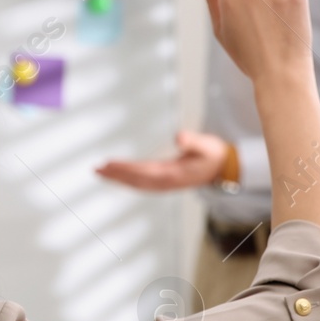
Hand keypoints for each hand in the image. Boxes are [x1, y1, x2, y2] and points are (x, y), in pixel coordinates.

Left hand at [96, 130, 229, 191]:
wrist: (223, 169)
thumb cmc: (213, 154)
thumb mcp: (207, 145)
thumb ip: (193, 141)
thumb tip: (179, 136)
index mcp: (174, 174)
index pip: (144, 172)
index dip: (125, 169)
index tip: (109, 164)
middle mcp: (166, 182)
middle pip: (136, 181)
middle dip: (116, 175)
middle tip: (96, 169)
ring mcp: (165, 184)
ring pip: (136, 183)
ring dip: (118, 179)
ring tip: (100, 171)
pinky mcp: (164, 181)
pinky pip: (141, 183)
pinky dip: (127, 179)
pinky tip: (116, 175)